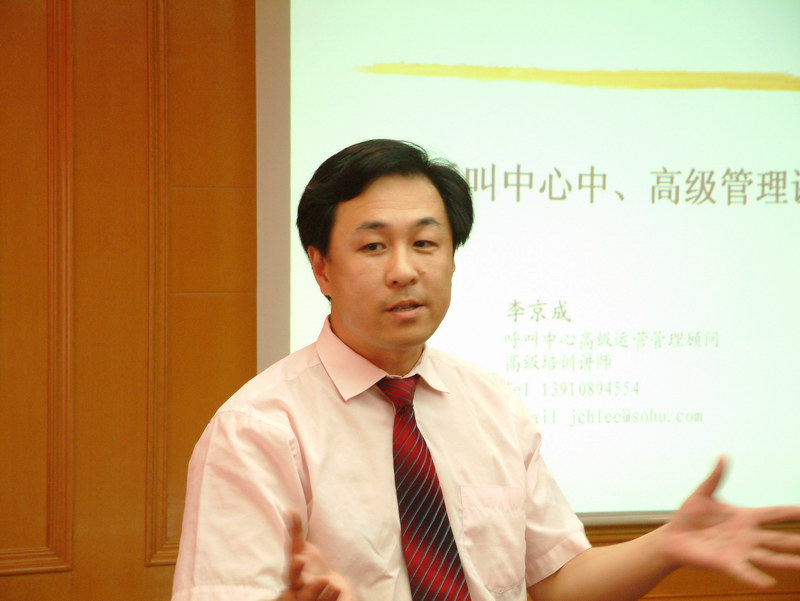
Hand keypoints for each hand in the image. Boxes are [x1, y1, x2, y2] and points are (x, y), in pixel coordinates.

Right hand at [283, 509, 353, 600]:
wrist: (323, 587)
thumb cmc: (309, 565)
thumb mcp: (302, 549)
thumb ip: (296, 531)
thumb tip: (291, 509)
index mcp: (295, 577)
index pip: (292, 575)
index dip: (295, 568)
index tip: (300, 558)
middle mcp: (302, 591)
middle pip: (302, 594)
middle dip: (311, 588)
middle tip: (323, 579)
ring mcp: (314, 600)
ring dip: (325, 596)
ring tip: (335, 586)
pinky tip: (342, 593)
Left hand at [662, 457, 799, 586]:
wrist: (672, 537)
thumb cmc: (688, 516)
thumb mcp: (702, 493)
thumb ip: (715, 476)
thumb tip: (723, 456)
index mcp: (745, 517)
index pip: (775, 513)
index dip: (793, 512)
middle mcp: (747, 536)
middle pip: (779, 538)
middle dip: (797, 542)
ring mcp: (739, 550)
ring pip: (769, 557)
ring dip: (787, 562)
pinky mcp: (726, 563)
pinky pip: (744, 571)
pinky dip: (755, 577)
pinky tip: (767, 582)